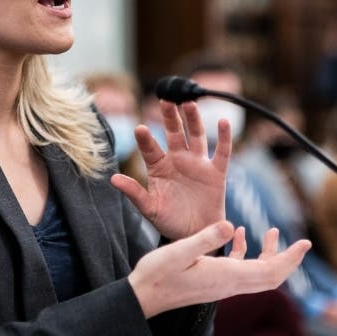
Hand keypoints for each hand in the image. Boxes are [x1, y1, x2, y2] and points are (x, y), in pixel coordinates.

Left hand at [111, 101, 229, 240]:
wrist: (195, 235)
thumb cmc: (169, 221)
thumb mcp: (150, 208)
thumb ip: (134, 193)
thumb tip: (112, 179)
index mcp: (159, 167)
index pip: (150, 148)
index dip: (146, 139)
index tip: (140, 129)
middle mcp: (178, 159)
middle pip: (174, 132)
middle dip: (170, 117)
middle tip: (165, 100)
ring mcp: (197, 163)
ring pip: (196, 136)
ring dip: (193, 119)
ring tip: (189, 103)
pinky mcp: (216, 172)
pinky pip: (222, 151)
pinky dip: (224, 136)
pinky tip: (223, 121)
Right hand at [128, 222, 311, 317]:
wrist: (143, 297)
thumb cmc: (157, 275)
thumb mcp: (179, 251)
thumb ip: (205, 238)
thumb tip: (231, 224)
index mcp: (226, 276)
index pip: (270, 271)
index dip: (290, 258)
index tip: (306, 244)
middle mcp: (228, 283)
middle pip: (270, 277)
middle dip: (288, 260)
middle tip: (303, 243)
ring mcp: (221, 284)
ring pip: (256, 273)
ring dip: (268, 254)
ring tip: (271, 231)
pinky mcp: (212, 281)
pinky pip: (238, 269)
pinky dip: (244, 251)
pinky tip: (237, 233)